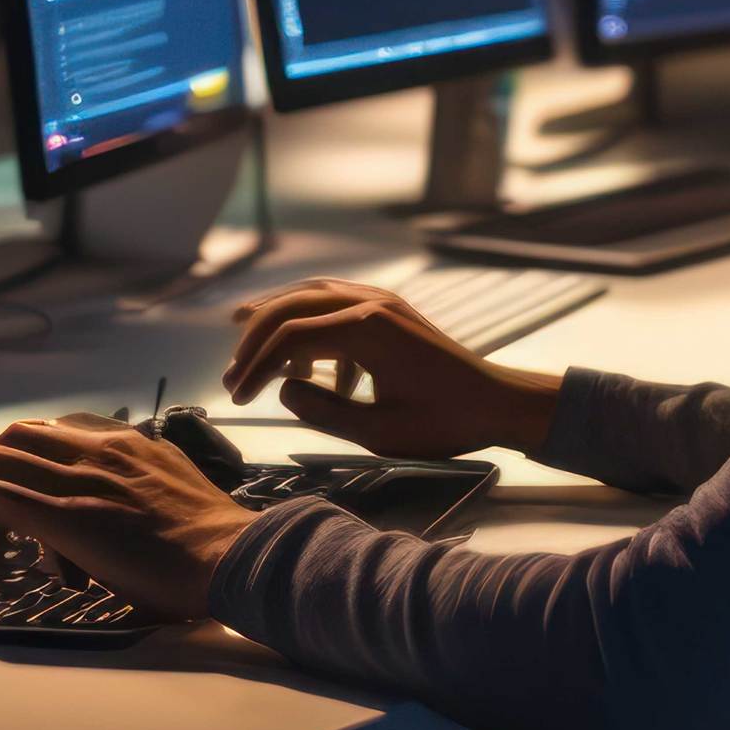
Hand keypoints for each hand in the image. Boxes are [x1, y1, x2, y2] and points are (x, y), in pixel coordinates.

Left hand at [0, 413, 257, 617]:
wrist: (230, 557)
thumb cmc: (212, 541)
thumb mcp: (175, 490)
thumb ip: (143, 486)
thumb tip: (120, 515)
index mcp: (128, 444)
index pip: (59, 429)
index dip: (34, 464)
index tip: (35, 500)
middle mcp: (100, 449)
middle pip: (18, 434)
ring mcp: (82, 479)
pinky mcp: (68, 516)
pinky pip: (0, 501)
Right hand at [221, 280, 560, 459]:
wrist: (497, 404)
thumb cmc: (446, 422)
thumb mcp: (379, 432)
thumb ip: (323, 412)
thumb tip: (282, 391)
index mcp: (366, 328)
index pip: (289, 336)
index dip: (255, 366)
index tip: (238, 397)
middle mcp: (371, 303)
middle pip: (293, 305)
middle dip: (256, 338)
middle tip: (232, 372)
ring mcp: (382, 303)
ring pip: (312, 296)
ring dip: (278, 318)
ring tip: (244, 334)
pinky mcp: (391, 312)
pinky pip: (336, 305)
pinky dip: (311, 326)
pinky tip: (307, 369)